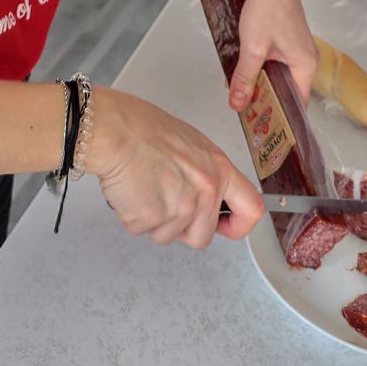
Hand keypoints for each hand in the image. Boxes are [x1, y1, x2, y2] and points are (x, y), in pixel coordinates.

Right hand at [85, 88, 264, 248]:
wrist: (115, 131)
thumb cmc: (143, 129)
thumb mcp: (191, 144)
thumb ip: (205, 173)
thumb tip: (208, 192)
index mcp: (218, 169)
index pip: (251, 209)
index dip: (238, 225)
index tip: (226, 226)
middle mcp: (205, 191)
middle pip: (202, 236)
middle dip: (183, 227)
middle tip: (165, 200)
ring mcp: (180, 208)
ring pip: (169, 236)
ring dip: (155, 220)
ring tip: (145, 186)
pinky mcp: (153, 219)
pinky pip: (144, 230)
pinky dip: (134, 216)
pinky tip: (132, 190)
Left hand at [228, 0, 317, 112]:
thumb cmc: (267, 8)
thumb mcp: (253, 48)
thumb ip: (245, 78)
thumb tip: (238, 105)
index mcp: (306, 65)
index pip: (298, 104)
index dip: (281, 118)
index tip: (264, 129)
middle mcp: (306, 59)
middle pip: (288, 90)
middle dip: (267, 101)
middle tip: (246, 112)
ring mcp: (297, 48)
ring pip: (279, 76)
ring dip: (260, 83)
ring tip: (240, 93)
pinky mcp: (287, 39)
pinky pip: (276, 62)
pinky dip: (261, 69)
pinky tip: (242, 71)